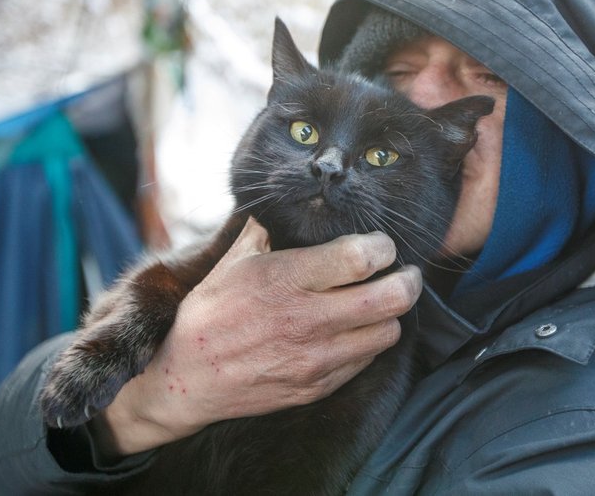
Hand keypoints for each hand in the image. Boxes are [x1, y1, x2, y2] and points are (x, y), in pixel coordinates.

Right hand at [91, 218, 421, 457]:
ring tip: (380, 304)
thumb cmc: (208, 315)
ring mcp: (316, 358)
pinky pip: (364, 362)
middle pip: (390, 298)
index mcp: (287, 279)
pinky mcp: (317, 386)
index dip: (383, 247)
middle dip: (408, 281)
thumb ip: (263, 233)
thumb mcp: (232, 263)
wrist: (186, 379)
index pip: (362, 257)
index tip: (381, 245)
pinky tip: (355, 332)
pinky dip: (368, 344)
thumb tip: (281, 207)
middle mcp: (308, 319)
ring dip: (390, 316)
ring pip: (387, 333)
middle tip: (405, 274)